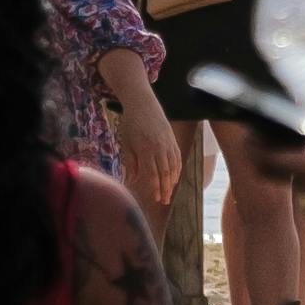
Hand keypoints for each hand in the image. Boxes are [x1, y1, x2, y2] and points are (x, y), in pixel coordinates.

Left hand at [114, 74, 183, 215]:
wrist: (142, 103)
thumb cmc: (131, 124)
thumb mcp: (127, 144)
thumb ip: (131, 163)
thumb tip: (132, 181)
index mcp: (146, 150)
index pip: (152, 174)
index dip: (154, 188)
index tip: (155, 198)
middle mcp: (159, 148)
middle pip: (165, 173)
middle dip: (165, 189)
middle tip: (164, 201)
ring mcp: (168, 143)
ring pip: (173, 166)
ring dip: (172, 181)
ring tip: (170, 192)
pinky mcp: (172, 139)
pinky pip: (177, 157)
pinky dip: (177, 169)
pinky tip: (175, 177)